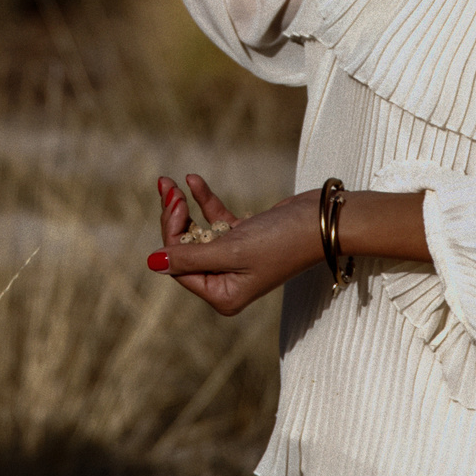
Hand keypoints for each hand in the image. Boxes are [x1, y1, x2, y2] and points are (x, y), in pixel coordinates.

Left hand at [148, 173, 322, 315]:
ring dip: (184, 207)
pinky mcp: (244, 239)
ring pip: (197, 233)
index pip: (179, 267)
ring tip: (170, 182)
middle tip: (168, 187)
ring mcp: (235, 260)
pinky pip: (216, 220)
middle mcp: (226, 282)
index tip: (174, 203)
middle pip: (185, 249)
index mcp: (223, 296)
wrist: (323, 221)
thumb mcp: (231, 251)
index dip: (171, 234)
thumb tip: (152, 262)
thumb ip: (190, 257)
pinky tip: (193, 180)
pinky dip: (205, 201)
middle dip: (174, 217)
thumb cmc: (281, 241)